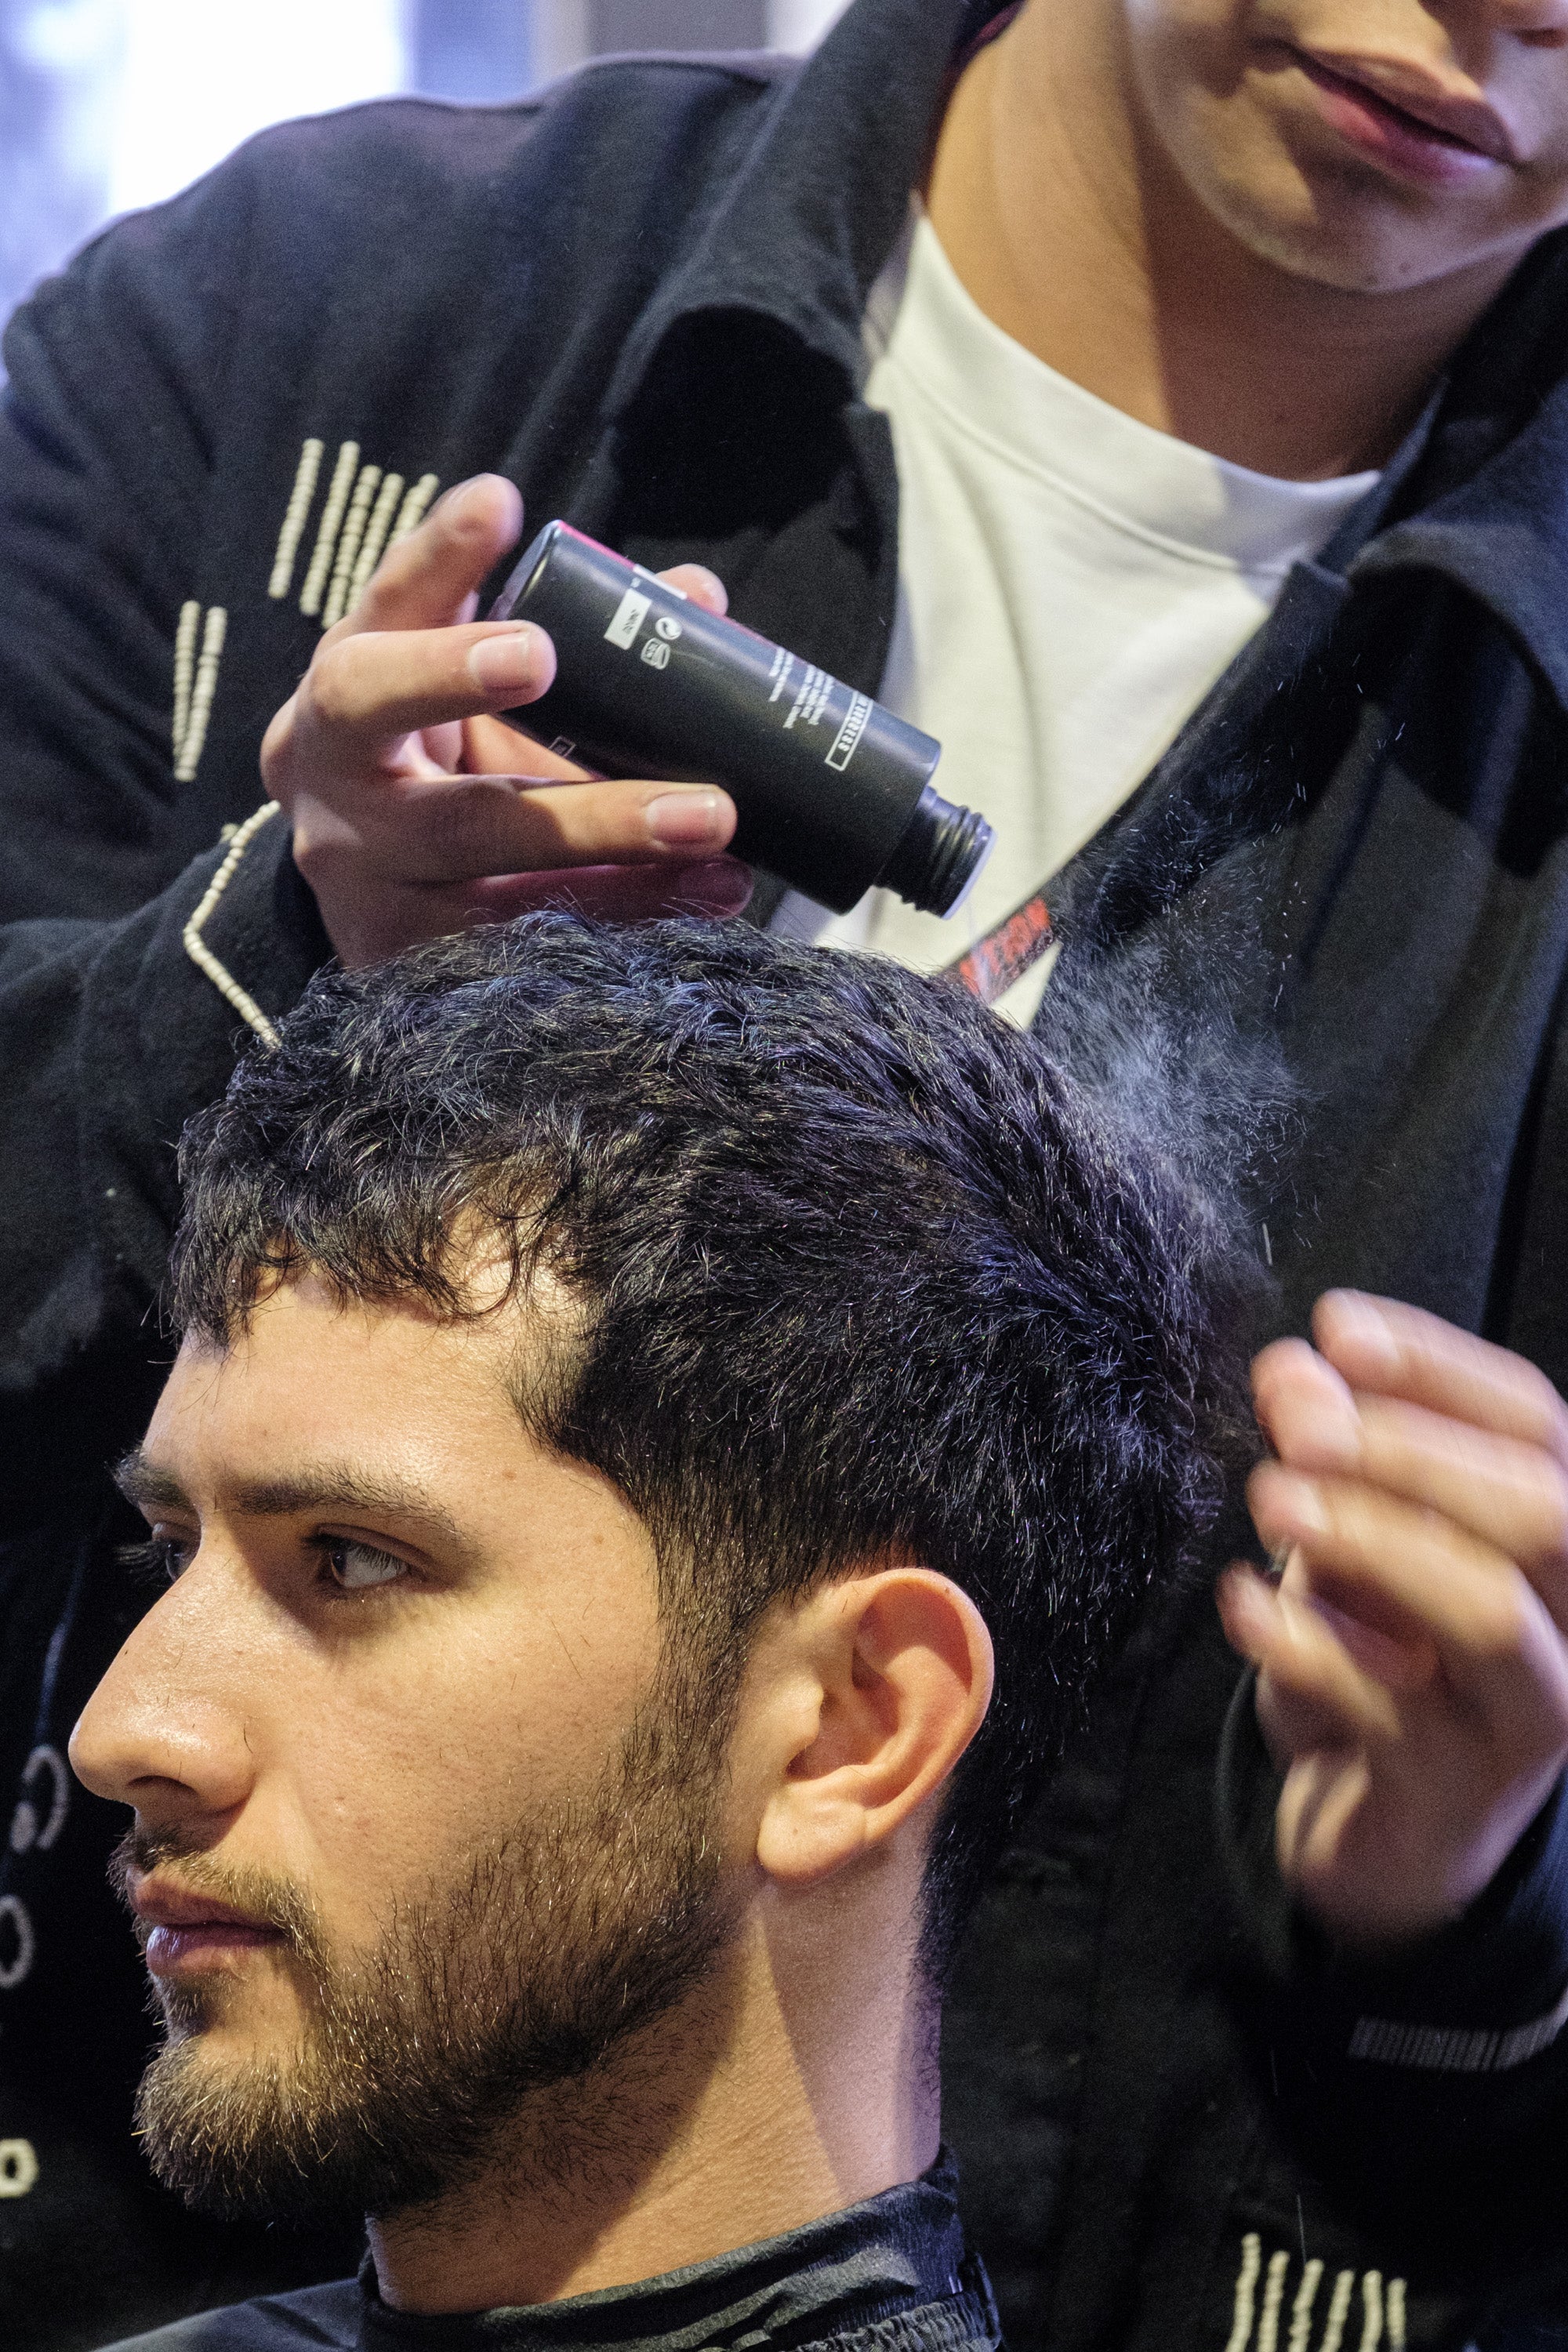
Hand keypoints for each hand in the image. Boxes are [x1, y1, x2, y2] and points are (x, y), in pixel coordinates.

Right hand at [261, 473, 750, 966]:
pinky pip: (515, 941)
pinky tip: (700, 901)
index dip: (434, 557)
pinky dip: (616, 919)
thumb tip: (696, 598)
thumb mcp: (477, 696)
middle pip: (375, 711)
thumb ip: (573, 637)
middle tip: (543, 653)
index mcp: (351, 687)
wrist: (370, 897)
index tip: (497, 503)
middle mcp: (335, 778)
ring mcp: (365, 878)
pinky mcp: (407, 961)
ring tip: (711, 820)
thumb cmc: (441, 766)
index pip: (384, 605)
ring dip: (602, 837)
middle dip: (456, 679)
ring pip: (473, 850)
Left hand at [1219, 1293, 1567, 1949]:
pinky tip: (1238, 1603)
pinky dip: (1304, 1642)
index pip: (1539, 1425)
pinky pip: (1390, 1706)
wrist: (1381, 1834)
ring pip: (1486, 1609)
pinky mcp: (1456, 1791)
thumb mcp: (1351, 1541)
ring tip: (1272, 1499)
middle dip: (1416, 1450)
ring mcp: (1528, 1717)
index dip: (1441, 1365)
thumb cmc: (1379, 1660)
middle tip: (1299, 1423)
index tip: (1337, 1327)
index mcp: (1559, 1546)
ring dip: (1373, 1537)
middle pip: (1542, 1511)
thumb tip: (1292, 1369)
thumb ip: (1331, 1455)